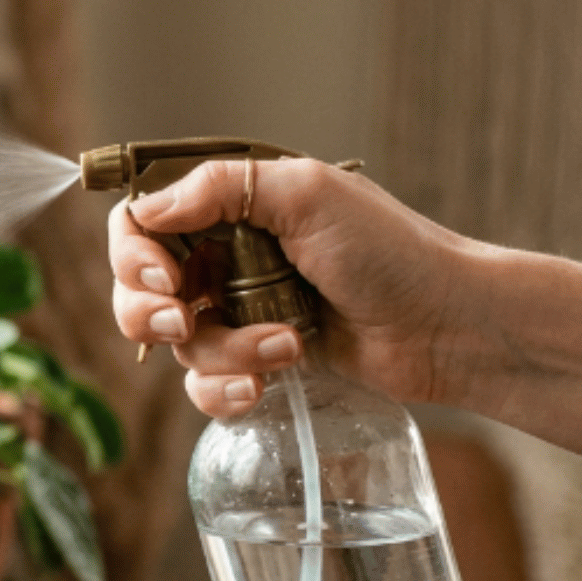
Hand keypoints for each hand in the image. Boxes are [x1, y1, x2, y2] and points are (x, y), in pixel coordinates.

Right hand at [108, 158, 477, 416]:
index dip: (134, 254)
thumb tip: (146, 209)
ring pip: (177, 347)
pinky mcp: (257, 363)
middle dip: (149, 314)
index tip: (166, 278)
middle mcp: (225, 259)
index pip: (141, 224)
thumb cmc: (391, 251)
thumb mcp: (307, 194)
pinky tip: (266, 387)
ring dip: (222, 353)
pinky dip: (226, 391)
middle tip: (183, 324)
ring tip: (284, 348)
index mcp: (231, 209)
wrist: (447, 326)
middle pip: (139, 290)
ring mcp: (239, 314)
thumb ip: (222, 188)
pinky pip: (205, 388)